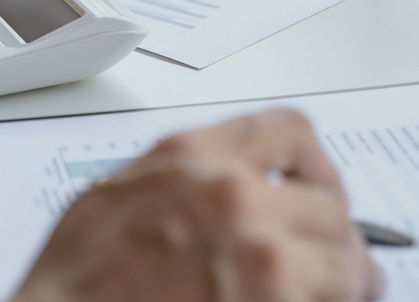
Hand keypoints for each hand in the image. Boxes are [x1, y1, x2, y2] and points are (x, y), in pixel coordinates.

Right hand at [15, 110, 384, 301]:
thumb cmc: (73, 285)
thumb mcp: (113, 199)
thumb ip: (177, 181)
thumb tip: (228, 188)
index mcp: (192, 158)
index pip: (289, 132)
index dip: (316, 166)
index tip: (320, 189)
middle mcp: (232, 195)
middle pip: (327, 204)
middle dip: (335, 236)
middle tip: (339, 260)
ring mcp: (259, 254)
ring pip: (343, 258)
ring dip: (345, 278)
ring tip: (343, 292)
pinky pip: (329, 301)